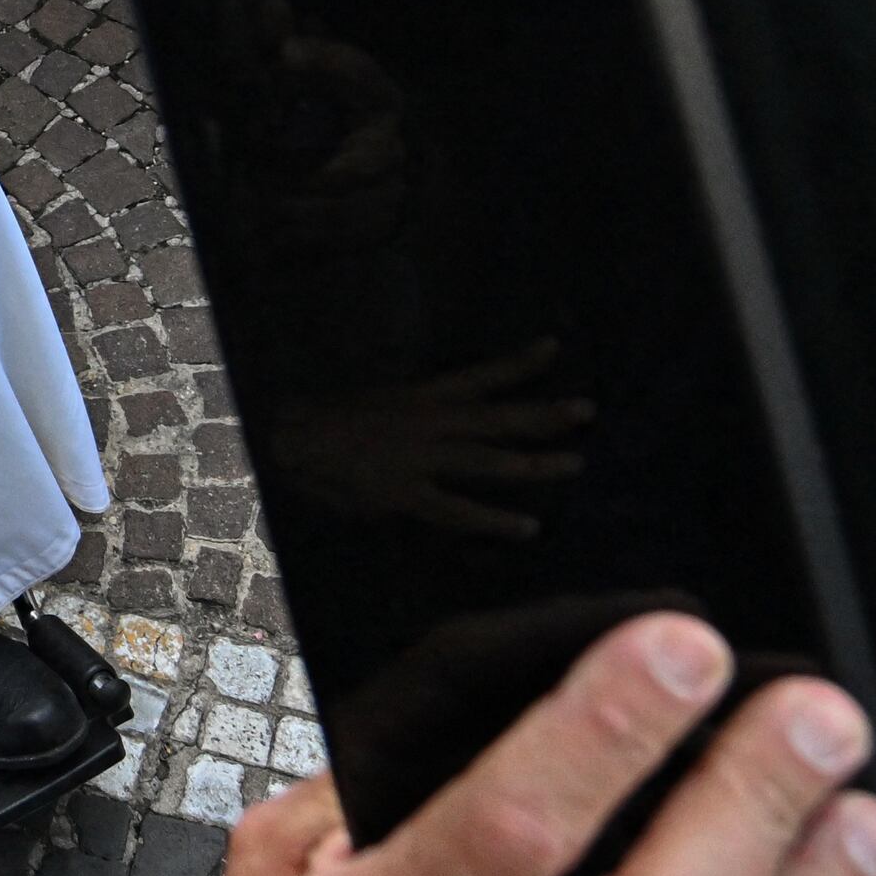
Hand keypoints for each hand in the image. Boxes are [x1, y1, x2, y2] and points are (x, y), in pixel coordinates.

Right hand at [283, 338, 590, 542]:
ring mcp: (420, 459)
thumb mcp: (376, 401)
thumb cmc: (326, 420)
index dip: (518, 363)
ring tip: (575, 463)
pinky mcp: (406, 494)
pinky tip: (528, 527)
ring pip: (489, 461)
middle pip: (498, 417)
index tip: (554, 348)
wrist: (288, 440)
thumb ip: (414, 410)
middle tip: (587, 410)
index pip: (480, 375)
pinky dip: (495, 519)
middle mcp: (429, 423)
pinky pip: (459, 509)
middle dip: (544, 414)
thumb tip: (443, 412)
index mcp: (421, 396)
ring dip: (535, 462)